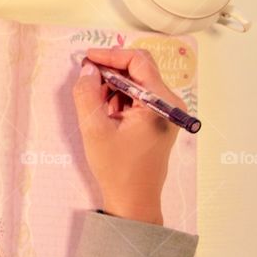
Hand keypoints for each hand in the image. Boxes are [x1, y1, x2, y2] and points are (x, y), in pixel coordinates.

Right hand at [72, 47, 185, 224]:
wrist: (134, 201)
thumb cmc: (117, 168)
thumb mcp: (94, 128)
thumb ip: (87, 93)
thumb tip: (88, 69)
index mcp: (161, 103)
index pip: (138, 62)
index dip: (110, 55)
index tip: (87, 59)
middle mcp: (170, 103)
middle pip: (139, 69)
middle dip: (110, 71)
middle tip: (87, 81)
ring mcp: (167, 111)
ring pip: (137, 82)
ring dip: (113, 85)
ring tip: (95, 103)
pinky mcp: (160, 119)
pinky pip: (138, 96)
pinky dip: (120, 97)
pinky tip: (106, 112)